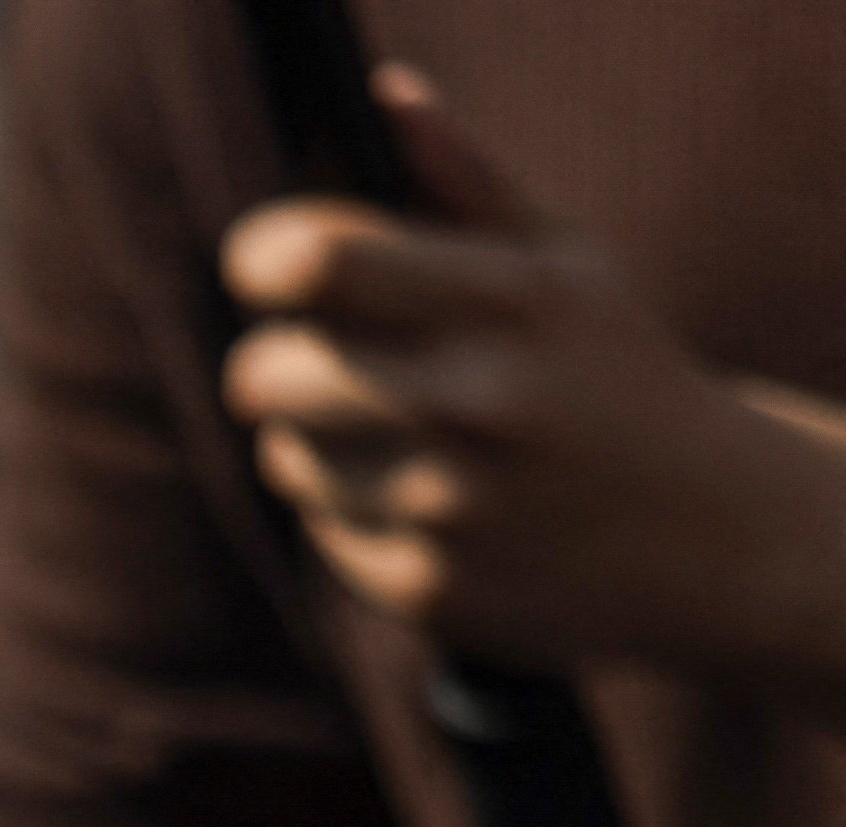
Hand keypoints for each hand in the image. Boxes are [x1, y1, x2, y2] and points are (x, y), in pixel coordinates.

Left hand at [218, 67, 845, 713]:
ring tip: (410, 432)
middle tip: (321, 355)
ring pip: (281, 453)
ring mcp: (448, 505)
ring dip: (317, 437)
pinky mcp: (422, 587)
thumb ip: (463, 178)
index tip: (268, 263)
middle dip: (276, 359)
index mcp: (514, 302)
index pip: (316, 259)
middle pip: (261, 372)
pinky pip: (318, 524)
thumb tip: (380, 96)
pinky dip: (353, 507)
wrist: (708, 533)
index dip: (264, 255)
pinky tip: (434, 499)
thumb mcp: (566, 261)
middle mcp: (478, 404)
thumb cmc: (612, 371)